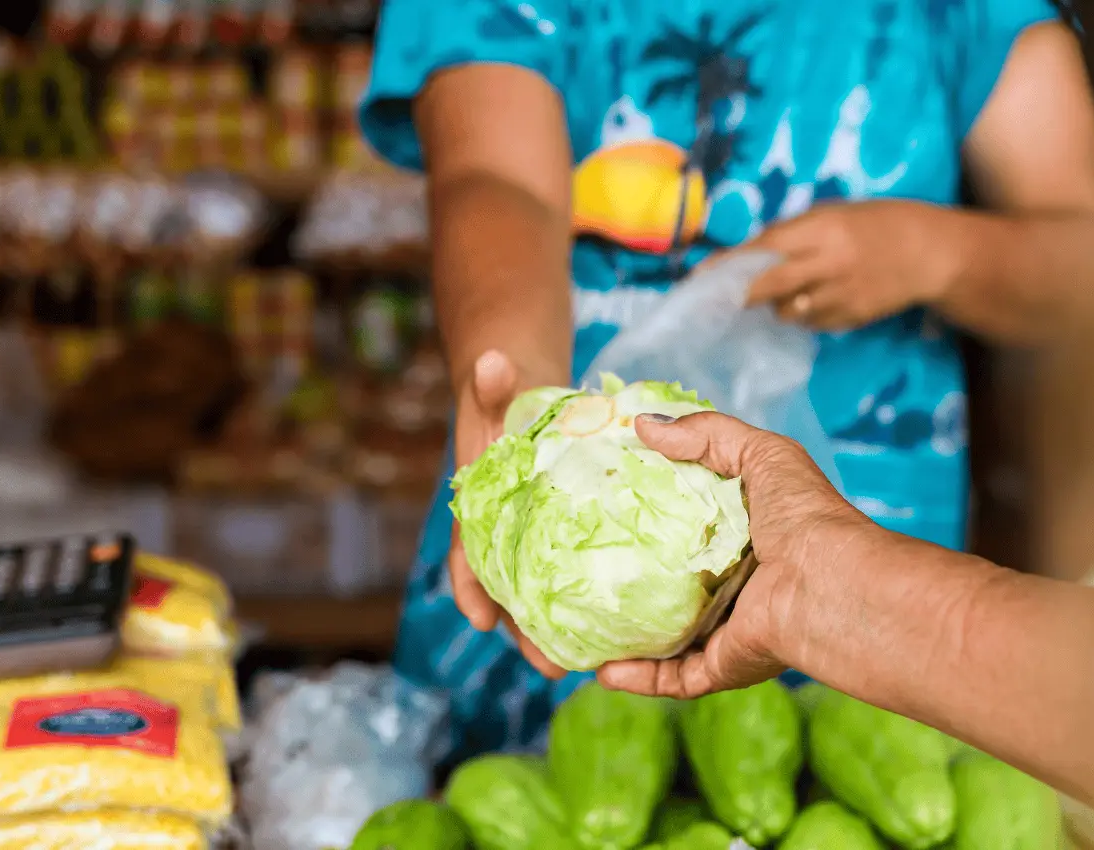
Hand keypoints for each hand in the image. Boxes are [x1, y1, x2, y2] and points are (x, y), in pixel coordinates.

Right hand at [451, 349, 568, 678]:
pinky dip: (597, 606)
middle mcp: (507, 532)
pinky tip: (626, 632)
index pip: (467, 553)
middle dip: (528, 633)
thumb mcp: (497, 386)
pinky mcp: (572, 540)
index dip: (471, 586)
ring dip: (565, 633)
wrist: (524, 394)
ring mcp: (538, 540)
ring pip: (549, 595)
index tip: (479, 618)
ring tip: (589, 667)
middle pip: (513, 592)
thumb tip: (491, 363)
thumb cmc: (505, 394)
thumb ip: (494, 381)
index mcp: (481, 508)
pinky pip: (584, 576)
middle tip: (552, 667)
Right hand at [597, 412, 877, 697]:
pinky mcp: (722, 665)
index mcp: (748, 538)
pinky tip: (601, 670)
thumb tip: (642, 424)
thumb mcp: (760, 454)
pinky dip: (637, 678)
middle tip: (582, 568)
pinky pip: (672, 679)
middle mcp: (738, 586)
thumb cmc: (803, 516)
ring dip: (626, 638)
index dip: (654, 518)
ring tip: (579, 627)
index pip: (694, 530)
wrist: (829, 586)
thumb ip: (706, 434)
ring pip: (667, 640)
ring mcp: (730, 630)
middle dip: (632, 581)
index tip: (605, 507)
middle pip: (675, 585)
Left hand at [705, 200, 964, 330]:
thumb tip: (747, 257)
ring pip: (788, 311)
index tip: (700, 277)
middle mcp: (828, 263)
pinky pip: (812, 322)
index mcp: (821, 229)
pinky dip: (805, 314)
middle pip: (769, 287)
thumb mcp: (832, 215)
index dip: (728, 266)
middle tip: (719, 303)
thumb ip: (792, 235)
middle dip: (740, 296)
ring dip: (777, 305)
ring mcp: (840, 295)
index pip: (762, 250)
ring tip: (794, 290)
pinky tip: (820, 299)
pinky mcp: (851, 318)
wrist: (928, 253)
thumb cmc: (874, 224)